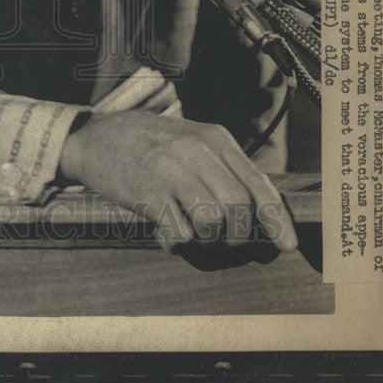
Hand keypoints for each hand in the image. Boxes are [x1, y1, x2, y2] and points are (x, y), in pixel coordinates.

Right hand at [59, 110, 297, 250]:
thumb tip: (258, 210)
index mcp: (214, 138)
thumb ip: (222, 167)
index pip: (259, 184)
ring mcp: (171, 171)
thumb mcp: (191, 141)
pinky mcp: (148, 193)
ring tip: (193, 232)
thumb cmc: (149, 142)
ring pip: (213, 222)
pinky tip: (166, 233)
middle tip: (226, 240)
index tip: (287, 246)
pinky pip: (179, 232)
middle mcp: (196, 151)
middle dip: (239, 234)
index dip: (277, 220)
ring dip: (208, 239)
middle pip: (240, 207)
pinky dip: (178, 242)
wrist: (94, 136)